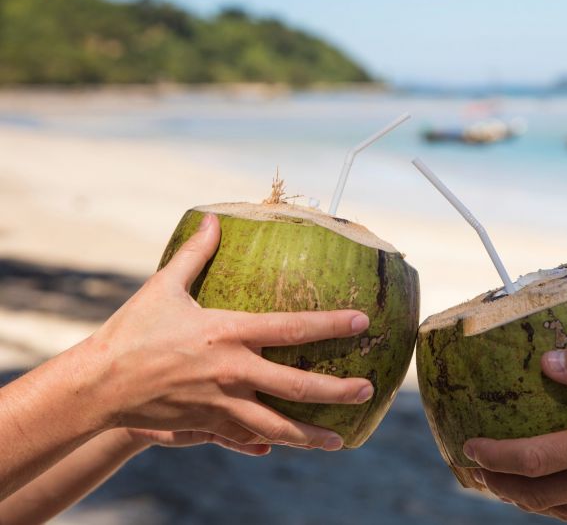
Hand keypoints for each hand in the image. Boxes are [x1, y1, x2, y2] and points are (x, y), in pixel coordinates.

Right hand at [81, 213, 373, 450]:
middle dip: (336, 390)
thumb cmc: (132, 331)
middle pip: (296, 386)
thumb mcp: (164, 287)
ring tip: (339, 439)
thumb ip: (196, 254)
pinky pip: (246, 438)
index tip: (362, 322)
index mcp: (229, 332)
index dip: (331, 325)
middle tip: (367, 389)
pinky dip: (271, 443)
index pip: (292, 327)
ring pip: (278, 426)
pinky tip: (289, 447)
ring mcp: (222, 403)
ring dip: (312, 434)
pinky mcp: (208, 424)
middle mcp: (232, 371)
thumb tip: (212, 218)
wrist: (98, 384)